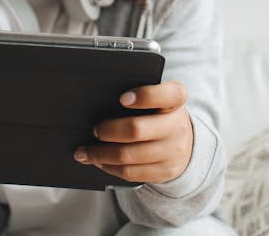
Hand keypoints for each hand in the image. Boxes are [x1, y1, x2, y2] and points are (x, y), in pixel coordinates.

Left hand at [74, 80, 193, 183]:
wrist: (184, 143)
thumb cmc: (160, 114)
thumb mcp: (159, 100)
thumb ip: (140, 96)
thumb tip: (101, 102)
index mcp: (176, 101)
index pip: (169, 95)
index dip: (145, 96)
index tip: (122, 98)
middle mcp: (177, 127)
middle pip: (137, 129)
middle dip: (109, 130)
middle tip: (94, 130)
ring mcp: (172, 152)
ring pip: (129, 155)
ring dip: (101, 154)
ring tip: (84, 152)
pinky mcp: (164, 172)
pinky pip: (131, 173)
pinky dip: (110, 168)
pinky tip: (100, 162)